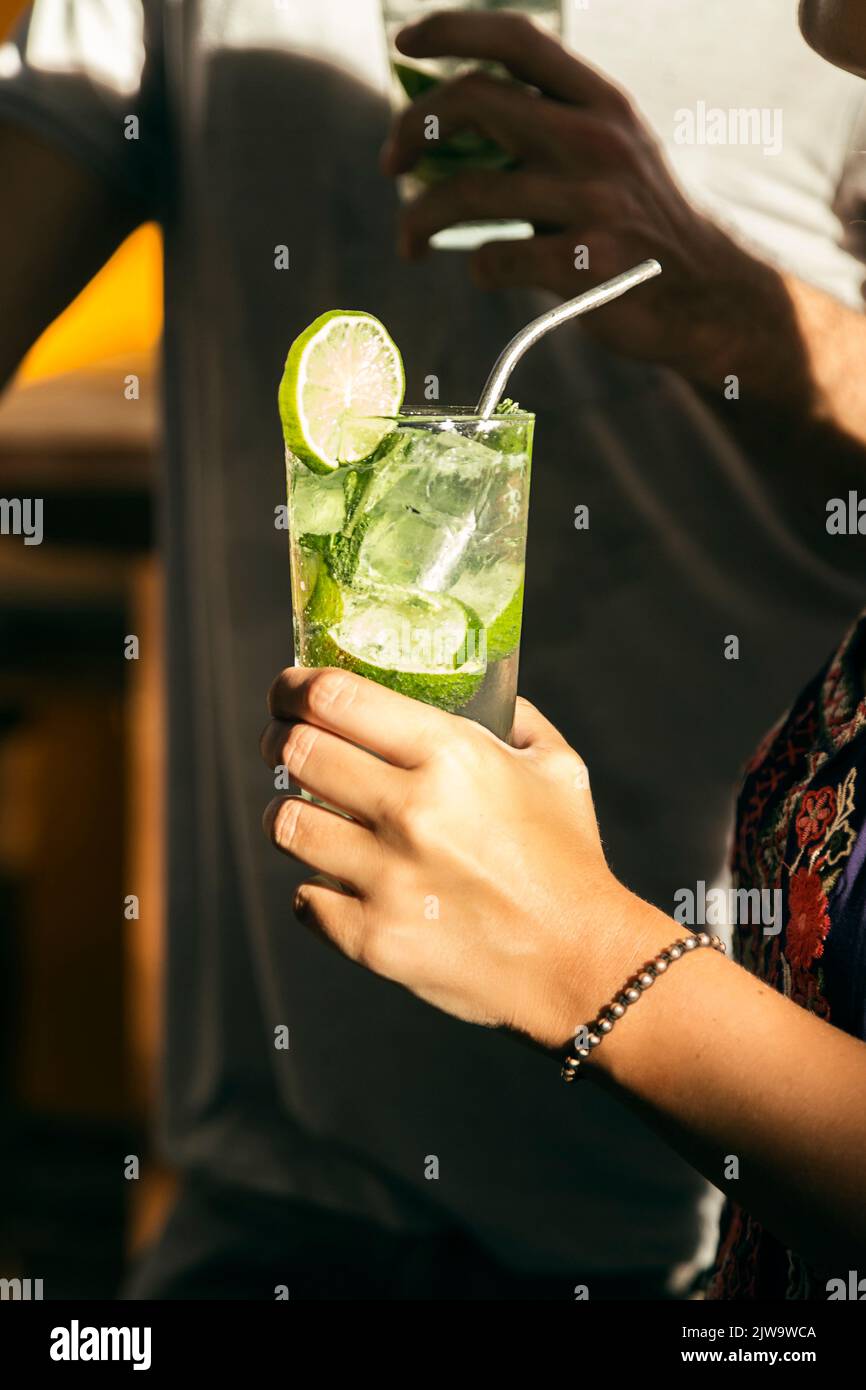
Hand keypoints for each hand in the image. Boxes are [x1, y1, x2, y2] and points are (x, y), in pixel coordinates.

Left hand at [261, 668, 662, 1048]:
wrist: (582, 963)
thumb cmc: (570, 860)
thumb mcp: (558, 767)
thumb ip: (515, 717)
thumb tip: (479, 690)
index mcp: (453, 755)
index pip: (337, 698)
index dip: (296, 686)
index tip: (288, 690)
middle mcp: (412, 811)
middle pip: (296, 753)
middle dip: (277, 742)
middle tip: (280, 744)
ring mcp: (387, 878)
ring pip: (287, 825)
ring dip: (288, 814)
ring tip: (303, 815)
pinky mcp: (373, 938)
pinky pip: (305, 898)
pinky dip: (315, 889)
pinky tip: (339, 882)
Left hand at [381, 10, 764, 374]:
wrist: (709, 298)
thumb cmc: (642, 228)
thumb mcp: (613, 154)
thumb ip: (548, 130)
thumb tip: (453, 122)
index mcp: (602, 103)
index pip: (516, 38)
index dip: (451, 30)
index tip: (404, 44)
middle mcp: (595, 140)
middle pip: (475, 102)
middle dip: (412, 128)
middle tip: (390, 162)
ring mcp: (591, 202)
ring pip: (467, 191)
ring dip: (419, 217)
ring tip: (408, 242)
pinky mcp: (582, 265)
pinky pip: (493, 260)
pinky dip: (476, 267)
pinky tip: (486, 272)